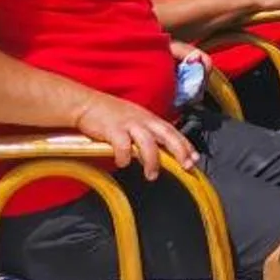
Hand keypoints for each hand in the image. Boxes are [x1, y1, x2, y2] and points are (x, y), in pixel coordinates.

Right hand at [70, 90, 194, 179]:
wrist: (85, 104)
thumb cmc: (109, 114)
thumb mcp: (133, 120)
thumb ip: (146, 132)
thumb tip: (159, 150)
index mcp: (148, 118)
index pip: (172, 131)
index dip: (185, 144)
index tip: (194, 158)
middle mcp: (142, 119)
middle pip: (167, 134)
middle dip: (180, 150)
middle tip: (187, 165)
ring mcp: (128, 123)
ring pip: (148, 143)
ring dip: (153, 160)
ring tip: (151, 175)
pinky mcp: (113, 129)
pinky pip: (123, 146)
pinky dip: (125, 157)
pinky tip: (123, 164)